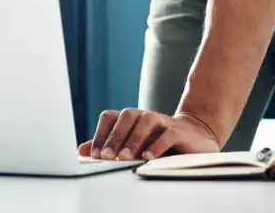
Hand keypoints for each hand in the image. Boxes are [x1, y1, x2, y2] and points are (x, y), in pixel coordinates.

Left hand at [77, 109, 220, 160]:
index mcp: (131, 119)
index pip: (110, 117)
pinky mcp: (180, 131)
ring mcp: (163, 121)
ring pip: (146, 121)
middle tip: (106, 157)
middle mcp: (144, 116)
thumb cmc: (158, 141)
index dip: (101, 134)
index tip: (96, 156)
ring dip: (134, 139)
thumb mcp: (132, 144)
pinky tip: (148, 157)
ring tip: (125, 158)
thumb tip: (81, 150)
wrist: (193, 137)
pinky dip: (157, 145)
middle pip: (126, 116)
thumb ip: (108, 146)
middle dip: (114, 137)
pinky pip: (168, 133)